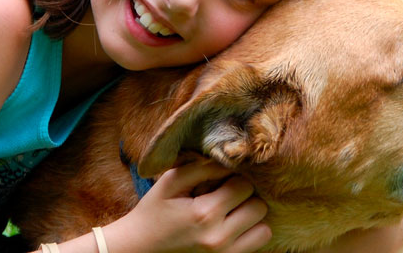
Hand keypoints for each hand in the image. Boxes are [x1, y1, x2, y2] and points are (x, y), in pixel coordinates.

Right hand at [104, 160, 270, 252]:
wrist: (138, 250)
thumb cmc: (154, 211)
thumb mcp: (171, 181)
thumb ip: (202, 167)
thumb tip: (231, 159)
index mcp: (204, 214)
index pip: (245, 186)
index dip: (235, 178)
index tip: (221, 181)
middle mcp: (218, 238)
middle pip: (259, 207)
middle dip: (246, 197)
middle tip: (227, 196)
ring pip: (264, 229)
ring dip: (251, 217)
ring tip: (232, 212)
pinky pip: (257, 245)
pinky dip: (250, 233)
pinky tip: (233, 226)